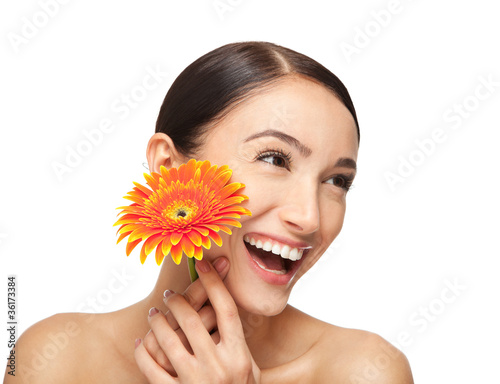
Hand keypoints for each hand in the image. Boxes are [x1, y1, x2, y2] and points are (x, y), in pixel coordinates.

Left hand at [134, 257, 261, 382]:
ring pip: (168, 340)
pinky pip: (151, 369)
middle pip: (193, 319)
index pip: (226, 308)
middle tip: (172, 295)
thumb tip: (228, 312)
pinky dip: (143, 353)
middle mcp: (218, 366)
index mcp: (239, 355)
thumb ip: (239, 344)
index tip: (203, 263)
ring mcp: (195, 381)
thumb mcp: (250, 370)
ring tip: (155, 313)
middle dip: (179, 301)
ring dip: (158, 322)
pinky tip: (141, 342)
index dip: (214, 282)